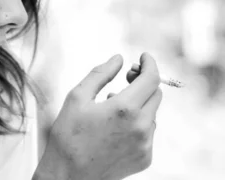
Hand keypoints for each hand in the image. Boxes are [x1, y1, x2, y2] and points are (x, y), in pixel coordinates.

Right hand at [35, 53, 162, 179]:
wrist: (68, 176)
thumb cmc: (68, 135)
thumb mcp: (77, 97)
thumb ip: (100, 73)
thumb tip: (119, 58)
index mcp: (124, 109)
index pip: (151, 78)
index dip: (149, 64)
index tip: (142, 57)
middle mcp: (140, 127)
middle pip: (155, 94)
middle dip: (143, 82)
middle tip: (126, 77)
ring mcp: (145, 145)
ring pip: (152, 113)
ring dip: (139, 103)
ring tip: (112, 106)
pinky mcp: (145, 158)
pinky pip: (148, 132)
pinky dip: (137, 123)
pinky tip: (115, 127)